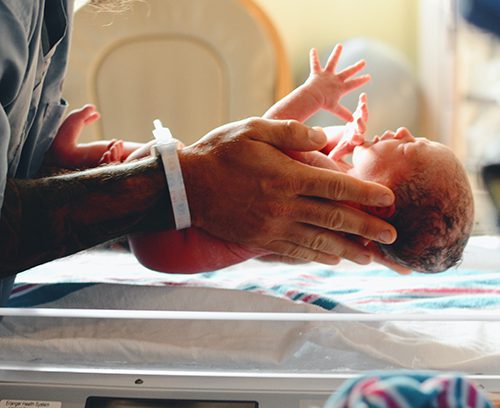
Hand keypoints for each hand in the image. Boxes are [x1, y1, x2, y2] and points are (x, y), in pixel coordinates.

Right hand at [179, 117, 396, 265]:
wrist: (186, 187)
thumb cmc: (220, 153)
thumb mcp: (253, 129)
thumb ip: (292, 132)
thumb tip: (324, 138)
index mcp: (286, 176)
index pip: (336, 187)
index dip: (366, 194)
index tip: (389, 200)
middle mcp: (284, 206)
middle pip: (335, 219)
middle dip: (368, 229)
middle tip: (394, 236)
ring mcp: (273, 227)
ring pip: (319, 242)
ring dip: (348, 250)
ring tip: (370, 257)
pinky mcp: (261, 240)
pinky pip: (295, 252)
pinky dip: (318, 257)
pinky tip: (333, 260)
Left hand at [305, 44, 369, 121]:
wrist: (313, 97)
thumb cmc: (323, 103)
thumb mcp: (335, 109)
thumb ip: (343, 114)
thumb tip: (352, 121)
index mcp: (340, 87)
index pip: (354, 84)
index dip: (361, 80)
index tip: (368, 76)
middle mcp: (335, 79)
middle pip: (348, 72)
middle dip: (356, 67)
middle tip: (363, 62)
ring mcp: (327, 75)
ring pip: (333, 62)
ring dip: (336, 53)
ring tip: (339, 45)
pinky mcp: (317, 72)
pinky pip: (315, 63)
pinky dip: (313, 57)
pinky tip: (312, 49)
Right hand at [328, 93, 367, 160]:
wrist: (347, 139)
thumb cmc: (342, 146)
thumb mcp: (338, 151)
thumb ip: (335, 155)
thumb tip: (330, 160)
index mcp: (356, 141)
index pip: (357, 141)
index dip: (356, 139)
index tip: (354, 138)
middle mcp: (360, 132)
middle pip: (362, 128)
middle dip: (360, 124)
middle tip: (358, 120)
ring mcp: (360, 123)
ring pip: (363, 117)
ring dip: (363, 111)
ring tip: (362, 105)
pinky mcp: (359, 115)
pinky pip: (361, 108)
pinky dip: (362, 102)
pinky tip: (363, 95)